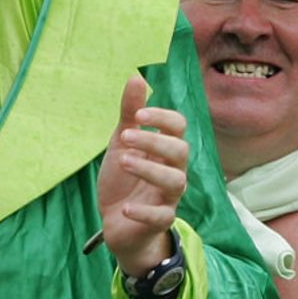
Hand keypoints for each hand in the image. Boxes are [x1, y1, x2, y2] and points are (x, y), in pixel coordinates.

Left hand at [96, 74, 188, 276]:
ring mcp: (168, 197)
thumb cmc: (124, 179)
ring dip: (149, 170)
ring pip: (176, 181)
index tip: (138, 115)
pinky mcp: (159, 221)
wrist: (116, 222)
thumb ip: (130, 113)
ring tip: (123, 160)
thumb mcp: (121, 143)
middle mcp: (172, 170)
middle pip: (180, 151)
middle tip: (125, 137)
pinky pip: (162, 217)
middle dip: (155, 141)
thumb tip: (136, 76)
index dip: (163, 118)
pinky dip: (144, 212)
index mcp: (164, 148)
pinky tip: (125, 207)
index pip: (178, 126)